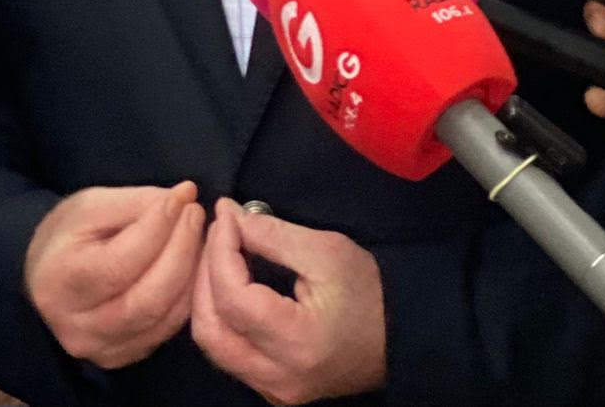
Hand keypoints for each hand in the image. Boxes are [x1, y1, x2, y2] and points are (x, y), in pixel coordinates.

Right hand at [24, 183, 204, 368]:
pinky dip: (185, 297)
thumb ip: (136, 203)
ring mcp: (99, 349)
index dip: (159, 229)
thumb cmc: (67, 234)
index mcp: (61, 280)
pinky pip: (165, 331)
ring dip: (190, 274)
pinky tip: (189, 267)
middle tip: (195, 214)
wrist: (42, 276)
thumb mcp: (91, 205)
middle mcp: (77, 326)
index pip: (120, 262)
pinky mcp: (120, 357)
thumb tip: (185, 198)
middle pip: (146, 299)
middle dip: (181, 251)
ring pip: (162, 319)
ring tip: (197, 237)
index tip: (184, 197)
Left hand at [190, 200, 384, 405]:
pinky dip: (219, 316)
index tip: (225, 215)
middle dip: (204, 273)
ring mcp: (273, 390)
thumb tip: (229, 218)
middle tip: (217, 233)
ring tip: (218, 255)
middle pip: (211, 328)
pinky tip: (228, 284)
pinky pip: (229, 354)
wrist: (400, 336)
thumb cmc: (369, 290)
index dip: (220, 252)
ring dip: (206, 296)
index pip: (233, 298)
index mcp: (296, 342)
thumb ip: (272, 235)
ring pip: (214, 345)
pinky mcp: (273, 390)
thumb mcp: (325, 251)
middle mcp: (278, 377)